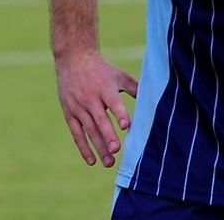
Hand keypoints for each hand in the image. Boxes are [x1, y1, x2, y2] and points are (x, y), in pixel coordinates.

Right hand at [54, 49, 137, 166]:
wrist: (73, 60)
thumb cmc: (102, 70)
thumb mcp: (119, 75)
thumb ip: (135, 88)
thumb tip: (154, 99)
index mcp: (105, 88)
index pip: (113, 102)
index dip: (119, 114)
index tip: (126, 126)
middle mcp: (90, 98)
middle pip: (100, 119)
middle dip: (108, 135)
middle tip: (117, 150)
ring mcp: (78, 107)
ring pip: (89, 130)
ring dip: (98, 147)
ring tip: (109, 162)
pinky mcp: (69, 113)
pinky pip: (76, 133)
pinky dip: (84, 148)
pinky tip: (92, 161)